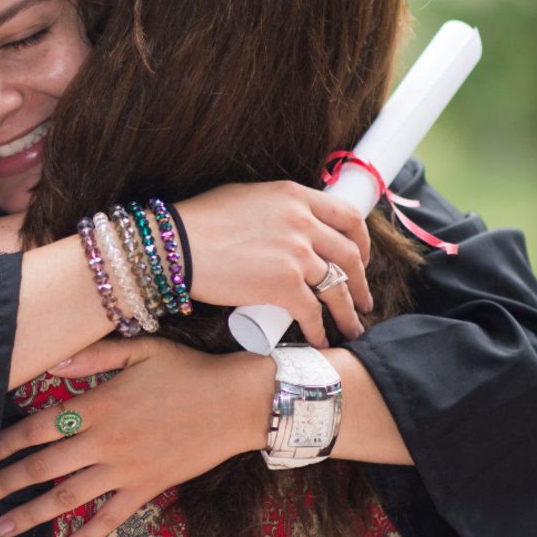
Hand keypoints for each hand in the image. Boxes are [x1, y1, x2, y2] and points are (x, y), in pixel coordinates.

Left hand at [0, 337, 274, 536]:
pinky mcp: (146, 488)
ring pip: (68, 497)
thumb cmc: (188, 370)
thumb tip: (53, 364)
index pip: (38, 427)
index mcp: (98, 405)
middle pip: (43, 467)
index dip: (5, 442)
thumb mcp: (142, 349)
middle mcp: (105, 441)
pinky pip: (110, 519)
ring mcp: (125, 469)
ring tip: (2, 529)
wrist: (236, 402)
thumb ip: (95, 357)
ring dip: (32, 515)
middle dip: (5, 483)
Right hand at [174, 181, 371, 343]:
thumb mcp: (246, 197)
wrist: (175, 245)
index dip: (361, 242)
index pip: (348, 216)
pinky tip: (320, 340)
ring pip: (337, 288)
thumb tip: (290, 223)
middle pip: (349, 256)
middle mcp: (302, 222)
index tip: (359, 259)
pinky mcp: (284, 286)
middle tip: (362, 299)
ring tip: (352, 327)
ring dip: (348, 312)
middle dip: (360, 282)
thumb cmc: (199, 222)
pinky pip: (313, 313)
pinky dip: (320, 331)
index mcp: (295, 196)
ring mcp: (296, 254)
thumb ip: (277, 208)